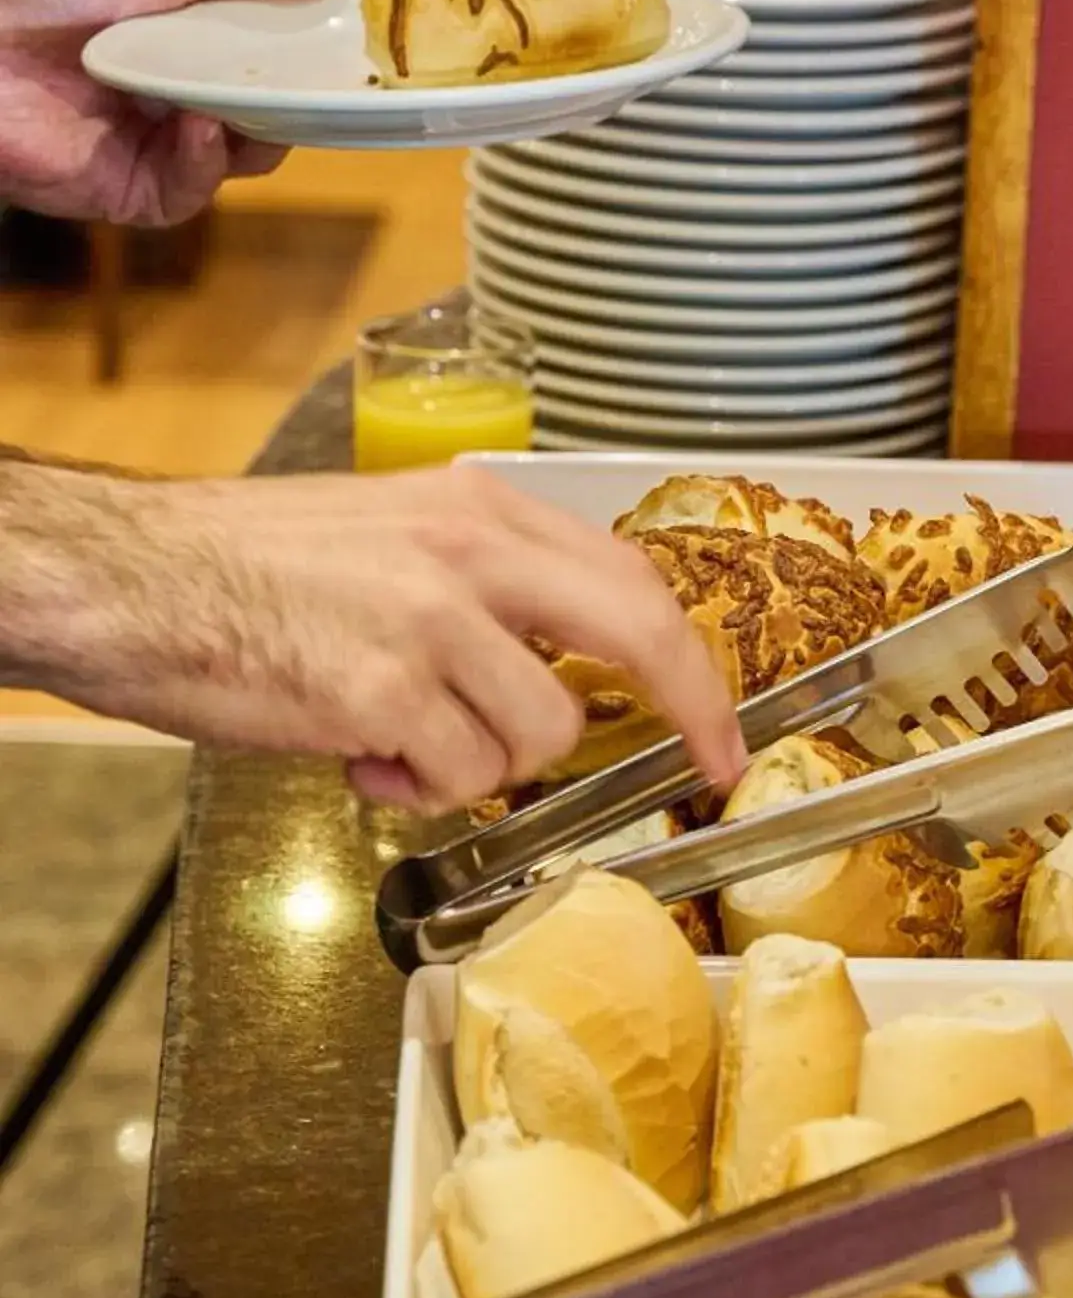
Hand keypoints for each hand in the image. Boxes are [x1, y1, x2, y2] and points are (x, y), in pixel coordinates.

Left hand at [0, 0, 352, 224]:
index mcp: (199, 34)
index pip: (282, 48)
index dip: (322, 46)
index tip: (367, 38)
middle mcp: (189, 91)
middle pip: (279, 107)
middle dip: (307, 96)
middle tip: (336, 82)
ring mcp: (165, 145)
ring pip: (250, 154)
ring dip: (259, 128)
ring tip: (246, 99)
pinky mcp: (139, 192)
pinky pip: (197, 189)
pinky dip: (205, 159)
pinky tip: (197, 126)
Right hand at [0, 460, 747, 811]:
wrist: (126, 578)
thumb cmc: (239, 566)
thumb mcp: (387, 534)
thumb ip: (481, 582)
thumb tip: (556, 656)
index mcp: (477, 508)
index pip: (630, 575)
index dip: (692, 657)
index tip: (721, 718)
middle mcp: (468, 553)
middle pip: (634, 632)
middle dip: (686, 711)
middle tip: (703, 765)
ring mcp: (429, 622)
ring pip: (542, 734)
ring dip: (484, 763)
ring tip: (401, 741)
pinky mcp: (381, 691)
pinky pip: (458, 776)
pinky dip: (417, 788)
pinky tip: (359, 757)